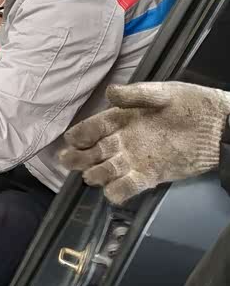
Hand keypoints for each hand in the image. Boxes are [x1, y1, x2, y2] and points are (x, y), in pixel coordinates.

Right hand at [60, 82, 229, 203]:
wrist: (219, 126)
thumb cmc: (191, 104)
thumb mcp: (163, 93)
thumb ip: (136, 94)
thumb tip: (109, 93)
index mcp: (122, 119)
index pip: (92, 128)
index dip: (79, 135)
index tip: (72, 140)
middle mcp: (123, 141)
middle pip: (92, 153)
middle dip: (78, 157)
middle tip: (69, 160)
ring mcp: (134, 160)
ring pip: (104, 172)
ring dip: (95, 174)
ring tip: (94, 173)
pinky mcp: (148, 176)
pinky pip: (125, 188)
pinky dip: (116, 192)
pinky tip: (113, 190)